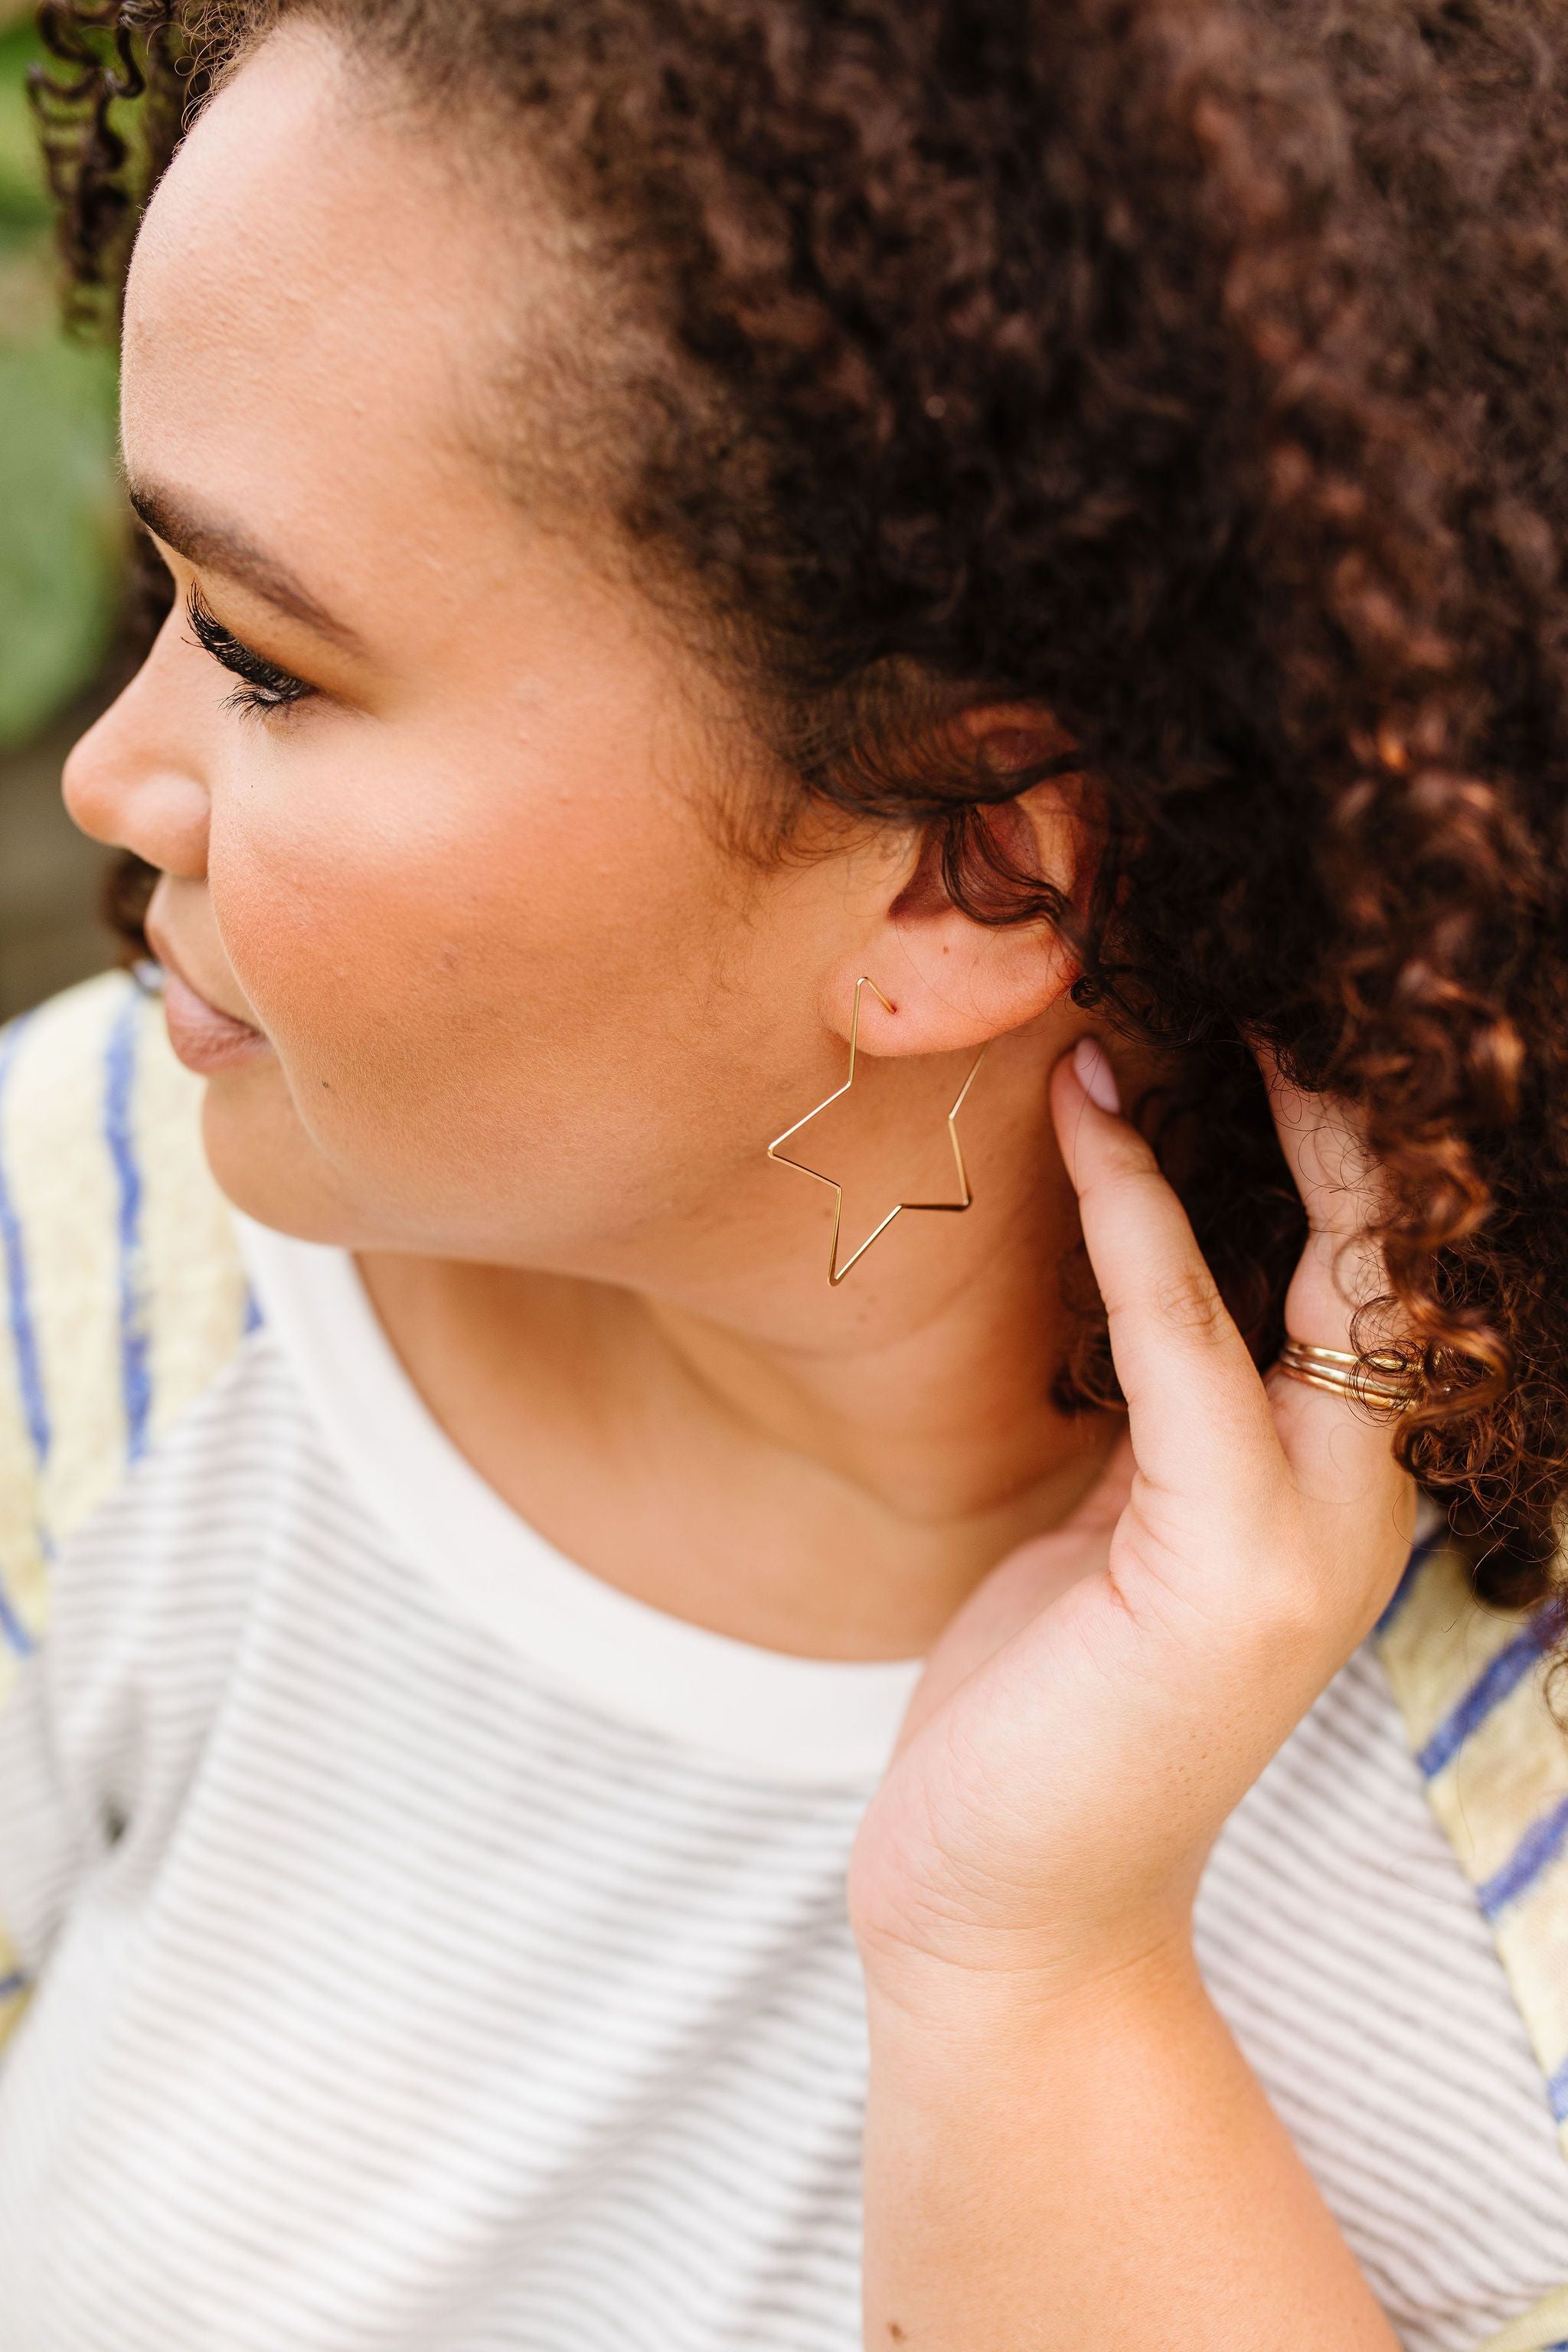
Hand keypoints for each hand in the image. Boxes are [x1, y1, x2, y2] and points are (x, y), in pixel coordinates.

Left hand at [849, 1038, 1418, 2009]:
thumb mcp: (1111, 1529)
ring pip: (1323, 1287)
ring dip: (1246, 1131)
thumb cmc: (1044, 1707)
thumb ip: (1153, 1410)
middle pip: (1395, 1260)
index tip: (1267, 1012)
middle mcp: (1356, 1510)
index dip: (1344, 1142)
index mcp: (1333, 1494)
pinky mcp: (1228, 1576)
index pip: (1373, 1280)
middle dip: (1349, 1108)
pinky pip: (1189, 1354)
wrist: (1004, 1901)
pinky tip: (1093, 1121)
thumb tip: (1127, 1257)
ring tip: (1161, 1003)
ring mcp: (1308, 1546)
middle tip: (1265, 967)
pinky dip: (1142, 1225)